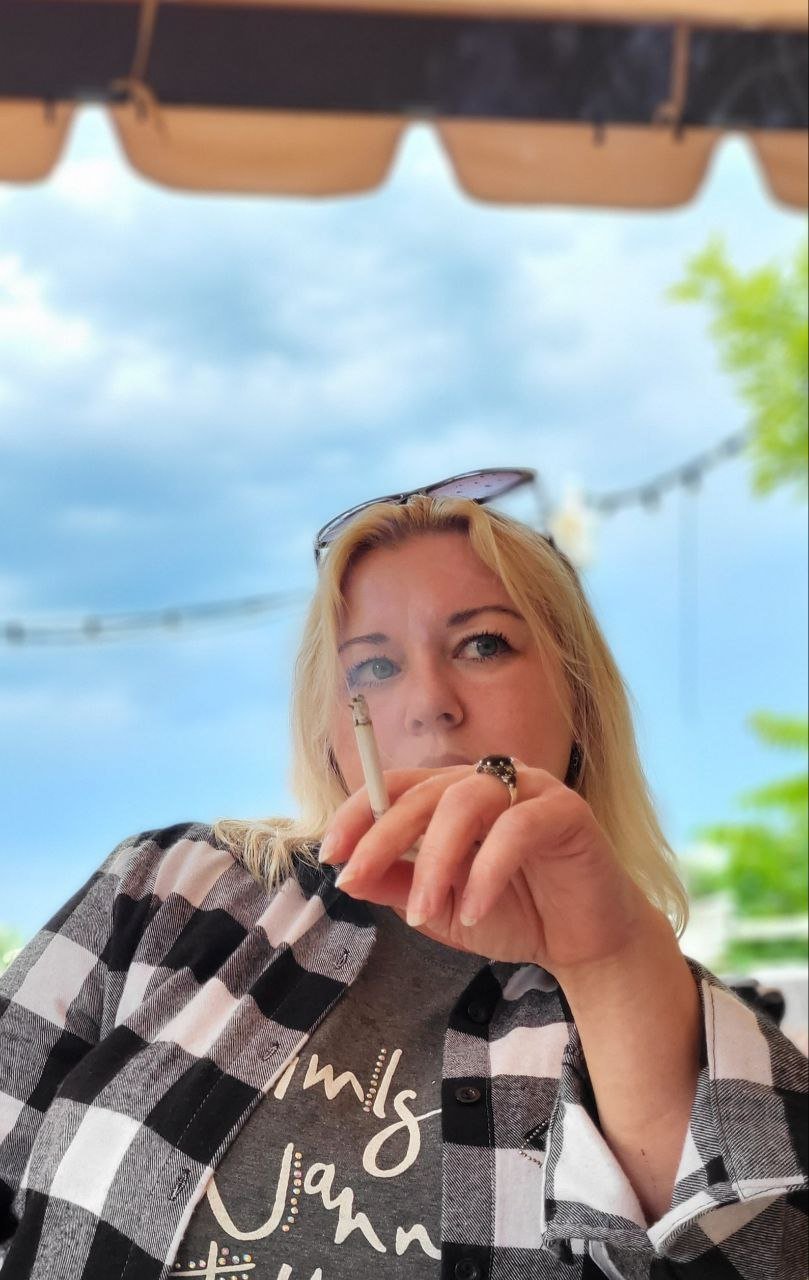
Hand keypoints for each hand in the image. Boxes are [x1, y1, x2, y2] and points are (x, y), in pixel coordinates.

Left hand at [319, 763, 663, 979]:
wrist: (583, 945)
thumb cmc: (512, 915)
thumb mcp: (440, 908)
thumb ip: (397, 887)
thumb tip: (347, 875)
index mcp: (454, 793)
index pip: (396, 785)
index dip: (359, 813)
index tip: (330, 854)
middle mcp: (489, 779)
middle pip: (424, 792)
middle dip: (383, 837)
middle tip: (356, 880)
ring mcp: (530, 787)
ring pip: (465, 803)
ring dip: (435, 861)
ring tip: (425, 914)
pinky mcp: (567, 810)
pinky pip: (517, 828)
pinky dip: (487, 871)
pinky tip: (476, 910)